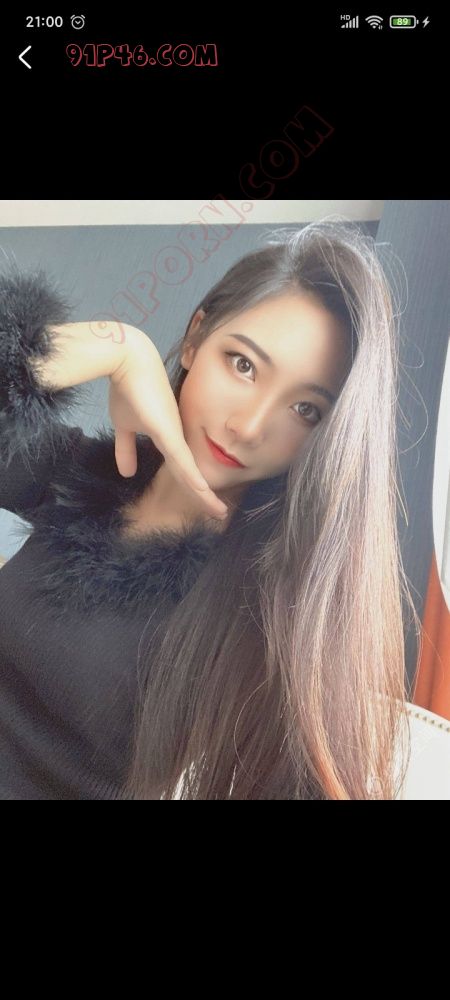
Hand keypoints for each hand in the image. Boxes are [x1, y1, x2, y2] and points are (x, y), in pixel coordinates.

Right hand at [108, 328, 228, 520]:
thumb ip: (126, 449)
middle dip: (205, 495)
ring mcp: (175, 435)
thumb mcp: (124, 426)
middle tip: (218, 513)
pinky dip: (194, 480)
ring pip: (192, 472)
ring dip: (204, 494)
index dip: (193, 485)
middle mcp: (177, 437)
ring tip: (218, 512)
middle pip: (193, 473)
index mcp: (169, 437)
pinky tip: (204, 494)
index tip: (203, 500)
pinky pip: (183, 462)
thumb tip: (126, 472)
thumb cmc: (127, 389)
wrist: (125, 362)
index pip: (184, 467)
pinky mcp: (169, 432)